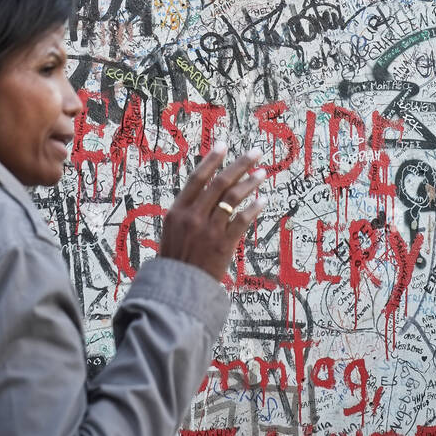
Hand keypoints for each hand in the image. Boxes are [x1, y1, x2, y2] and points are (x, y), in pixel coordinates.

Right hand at [160, 142, 266, 281]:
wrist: (177, 290)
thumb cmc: (175, 259)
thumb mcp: (172, 230)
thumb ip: (188, 210)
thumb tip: (206, 188)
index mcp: (177, 211)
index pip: (196, 178)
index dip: (211, 160)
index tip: (224, 145)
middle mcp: (192, 217)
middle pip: (219, 183)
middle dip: (239, 164)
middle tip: (255, 152)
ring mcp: (208, 230)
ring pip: (233, 198)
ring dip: (250, 183)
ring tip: (262, 173)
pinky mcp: (223, 245)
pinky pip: (242, 220)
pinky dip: (253, 208)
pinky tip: (263, 200)